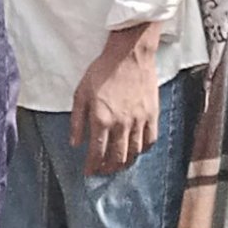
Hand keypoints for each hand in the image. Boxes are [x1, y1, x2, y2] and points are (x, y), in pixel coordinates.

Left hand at [74, 22, 165, 174]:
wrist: (129, 54)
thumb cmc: (102, 71)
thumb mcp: (80, 93)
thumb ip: (76, 121)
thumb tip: (75, 143)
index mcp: (101, 119)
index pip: (96, 152)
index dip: (92, 167)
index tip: (89, 173)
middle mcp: (121, 124)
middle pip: (116, 157)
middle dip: (107, 169)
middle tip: (103, 171)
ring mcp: (139, 121)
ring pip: (133, 152)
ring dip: (124, 163)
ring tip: (118, 166)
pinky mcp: (152, 115)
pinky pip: (150, 140)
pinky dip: (143, 150)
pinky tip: (136, 151)